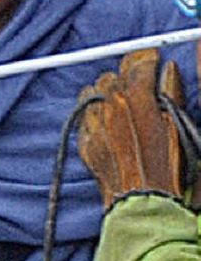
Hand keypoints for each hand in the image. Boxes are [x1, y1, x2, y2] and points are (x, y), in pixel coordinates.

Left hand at [77, 49, 184, 208]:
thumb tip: (169, 69)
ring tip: (121, 106)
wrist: (140, 201)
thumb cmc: (163, 167)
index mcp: (136, 97)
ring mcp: (94, 121)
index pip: (137, 62)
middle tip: (139, 89)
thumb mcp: (175, 124)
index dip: (146, 60)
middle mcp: (110, 104)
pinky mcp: (85, 139)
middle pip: (112, 75)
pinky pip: (84, 112)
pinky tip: (107, 121)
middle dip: (126, 78)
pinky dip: (94, 111)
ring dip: (108, 94)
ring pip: (94, 91)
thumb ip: (170, 91)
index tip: (151, 62)